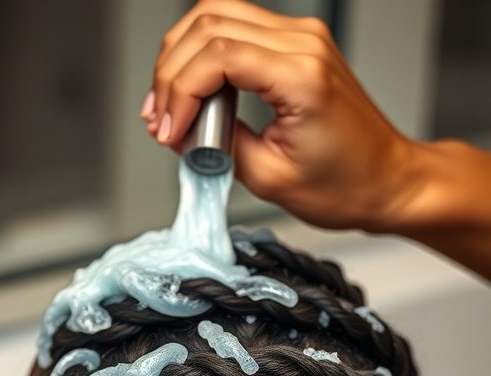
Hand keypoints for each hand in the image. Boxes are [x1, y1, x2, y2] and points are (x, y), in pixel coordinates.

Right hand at [141, 0, 418, 232]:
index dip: (179, 92)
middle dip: (171, 72)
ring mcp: (302, 37)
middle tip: (160, 119)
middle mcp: (304, 43)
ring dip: (181, 57)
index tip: (167, 130)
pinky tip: (191, 89)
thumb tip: (185, 133)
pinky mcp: (297, 44)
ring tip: (167, 105)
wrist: (388, 181)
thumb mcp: (272, 179)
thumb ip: (221, 147)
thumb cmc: (349, 184)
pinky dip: (204, 55)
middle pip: (209, 23)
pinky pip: (236, 28)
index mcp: (302, 75)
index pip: (217, 54)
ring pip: (216, 15)